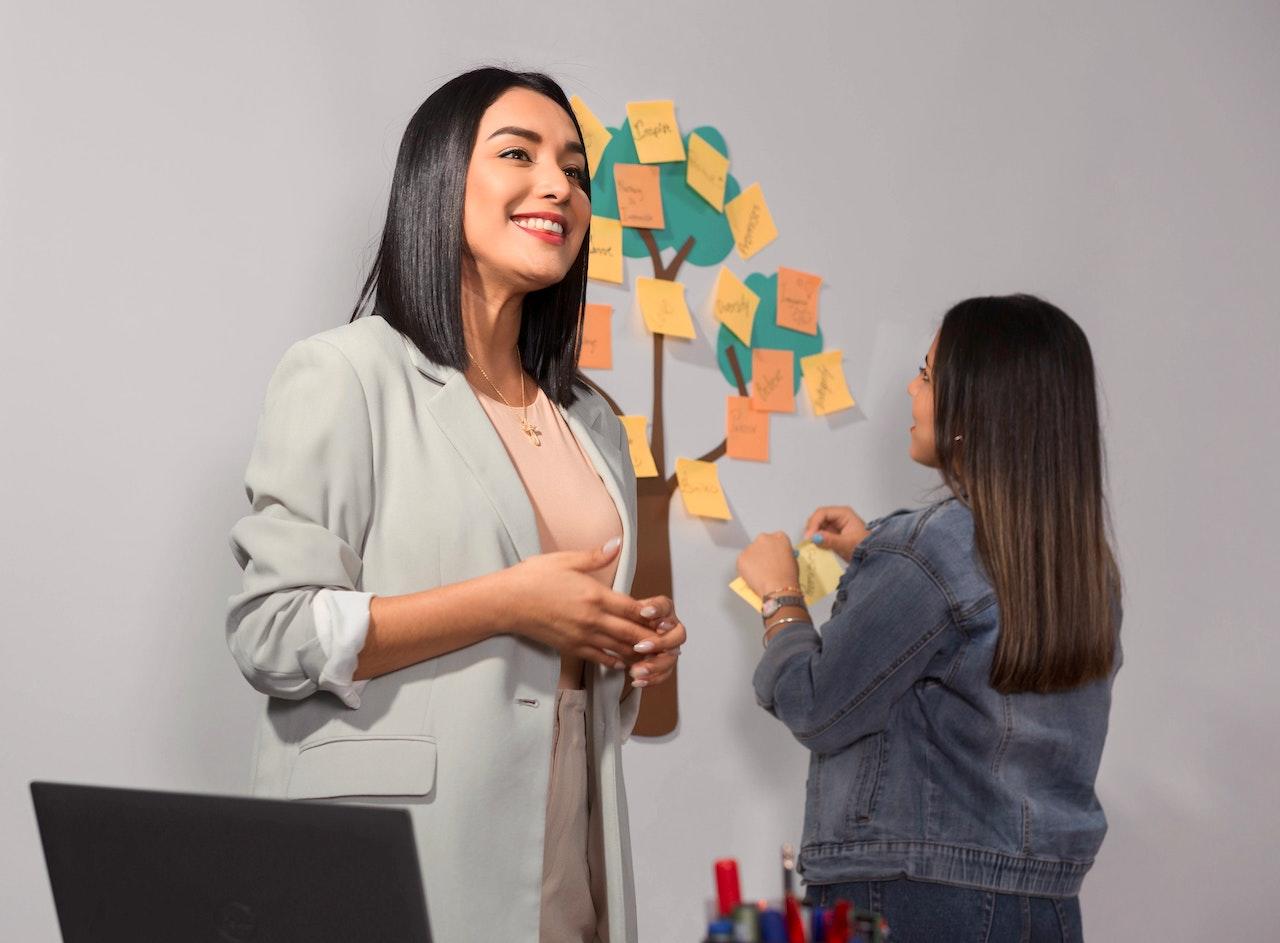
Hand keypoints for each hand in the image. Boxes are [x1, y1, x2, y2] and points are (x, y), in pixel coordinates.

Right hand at [504, 539, 656, 670]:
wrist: (506, 602)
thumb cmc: (533, 577)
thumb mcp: (566, 559)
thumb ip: (596, 556)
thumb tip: (617, 543)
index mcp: (595, 595)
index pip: (632, 609)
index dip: (651, 615)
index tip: (664, 617)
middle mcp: (592, 619)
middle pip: (631, 633)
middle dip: (651, 638)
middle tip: (666, 641)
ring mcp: (582, 636)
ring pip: (618, 650)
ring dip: (637, 652)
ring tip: (652, 653)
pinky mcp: (571, 648)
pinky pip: (599, 658)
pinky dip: (614, 661)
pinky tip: (623, 661)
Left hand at [625, 595, 685, 688]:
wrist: (622, 639)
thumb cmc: (626, 623)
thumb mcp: (624, 615)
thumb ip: (629, 613)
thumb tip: (632, 612)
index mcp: (662, 610)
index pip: (665, 606)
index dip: (657, 610)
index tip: (644, 613)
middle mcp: (671, 628)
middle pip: (677, 635)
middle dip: (660, 642)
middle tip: (639, 647)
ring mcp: (671, 647)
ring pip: (671, 658)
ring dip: (654, 665)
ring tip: (635, 671)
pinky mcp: (666, 663)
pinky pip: (664, 673)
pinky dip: (651, 678)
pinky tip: (637, 681)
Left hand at [737, 532, 801, 598]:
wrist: (778, 587)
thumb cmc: (788, 576)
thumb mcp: (792, 560)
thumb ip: (783, 554)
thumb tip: (777, 557)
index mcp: (779, 537)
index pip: (775, 538)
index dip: (773, 549)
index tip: (773, 556)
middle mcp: (764, 538)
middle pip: (761, 543)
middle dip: (762, 552)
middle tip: (765, 566)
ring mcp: (751, 547)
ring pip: (750, 553)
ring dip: (753, 561)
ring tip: (759, 574)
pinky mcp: (741, 557)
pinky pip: (742, 562)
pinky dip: (745, 569)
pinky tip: (753, 576)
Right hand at [803, 505, 868, 561]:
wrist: (871, 557)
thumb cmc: (863, 548)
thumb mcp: (846, 544)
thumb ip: (830, 540)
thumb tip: (814, 537)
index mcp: (843, 513)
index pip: (822, 513)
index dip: (813, 523)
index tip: (809, 537)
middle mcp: (838, 516)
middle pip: (818, 518)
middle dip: (812, 528)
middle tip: (808, 541)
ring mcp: (834, 525)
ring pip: (817, 526)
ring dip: (813, 534)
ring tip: (811, 544)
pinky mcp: (832, 534)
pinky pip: (820, 534)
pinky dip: (816, 539)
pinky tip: (815, 546)